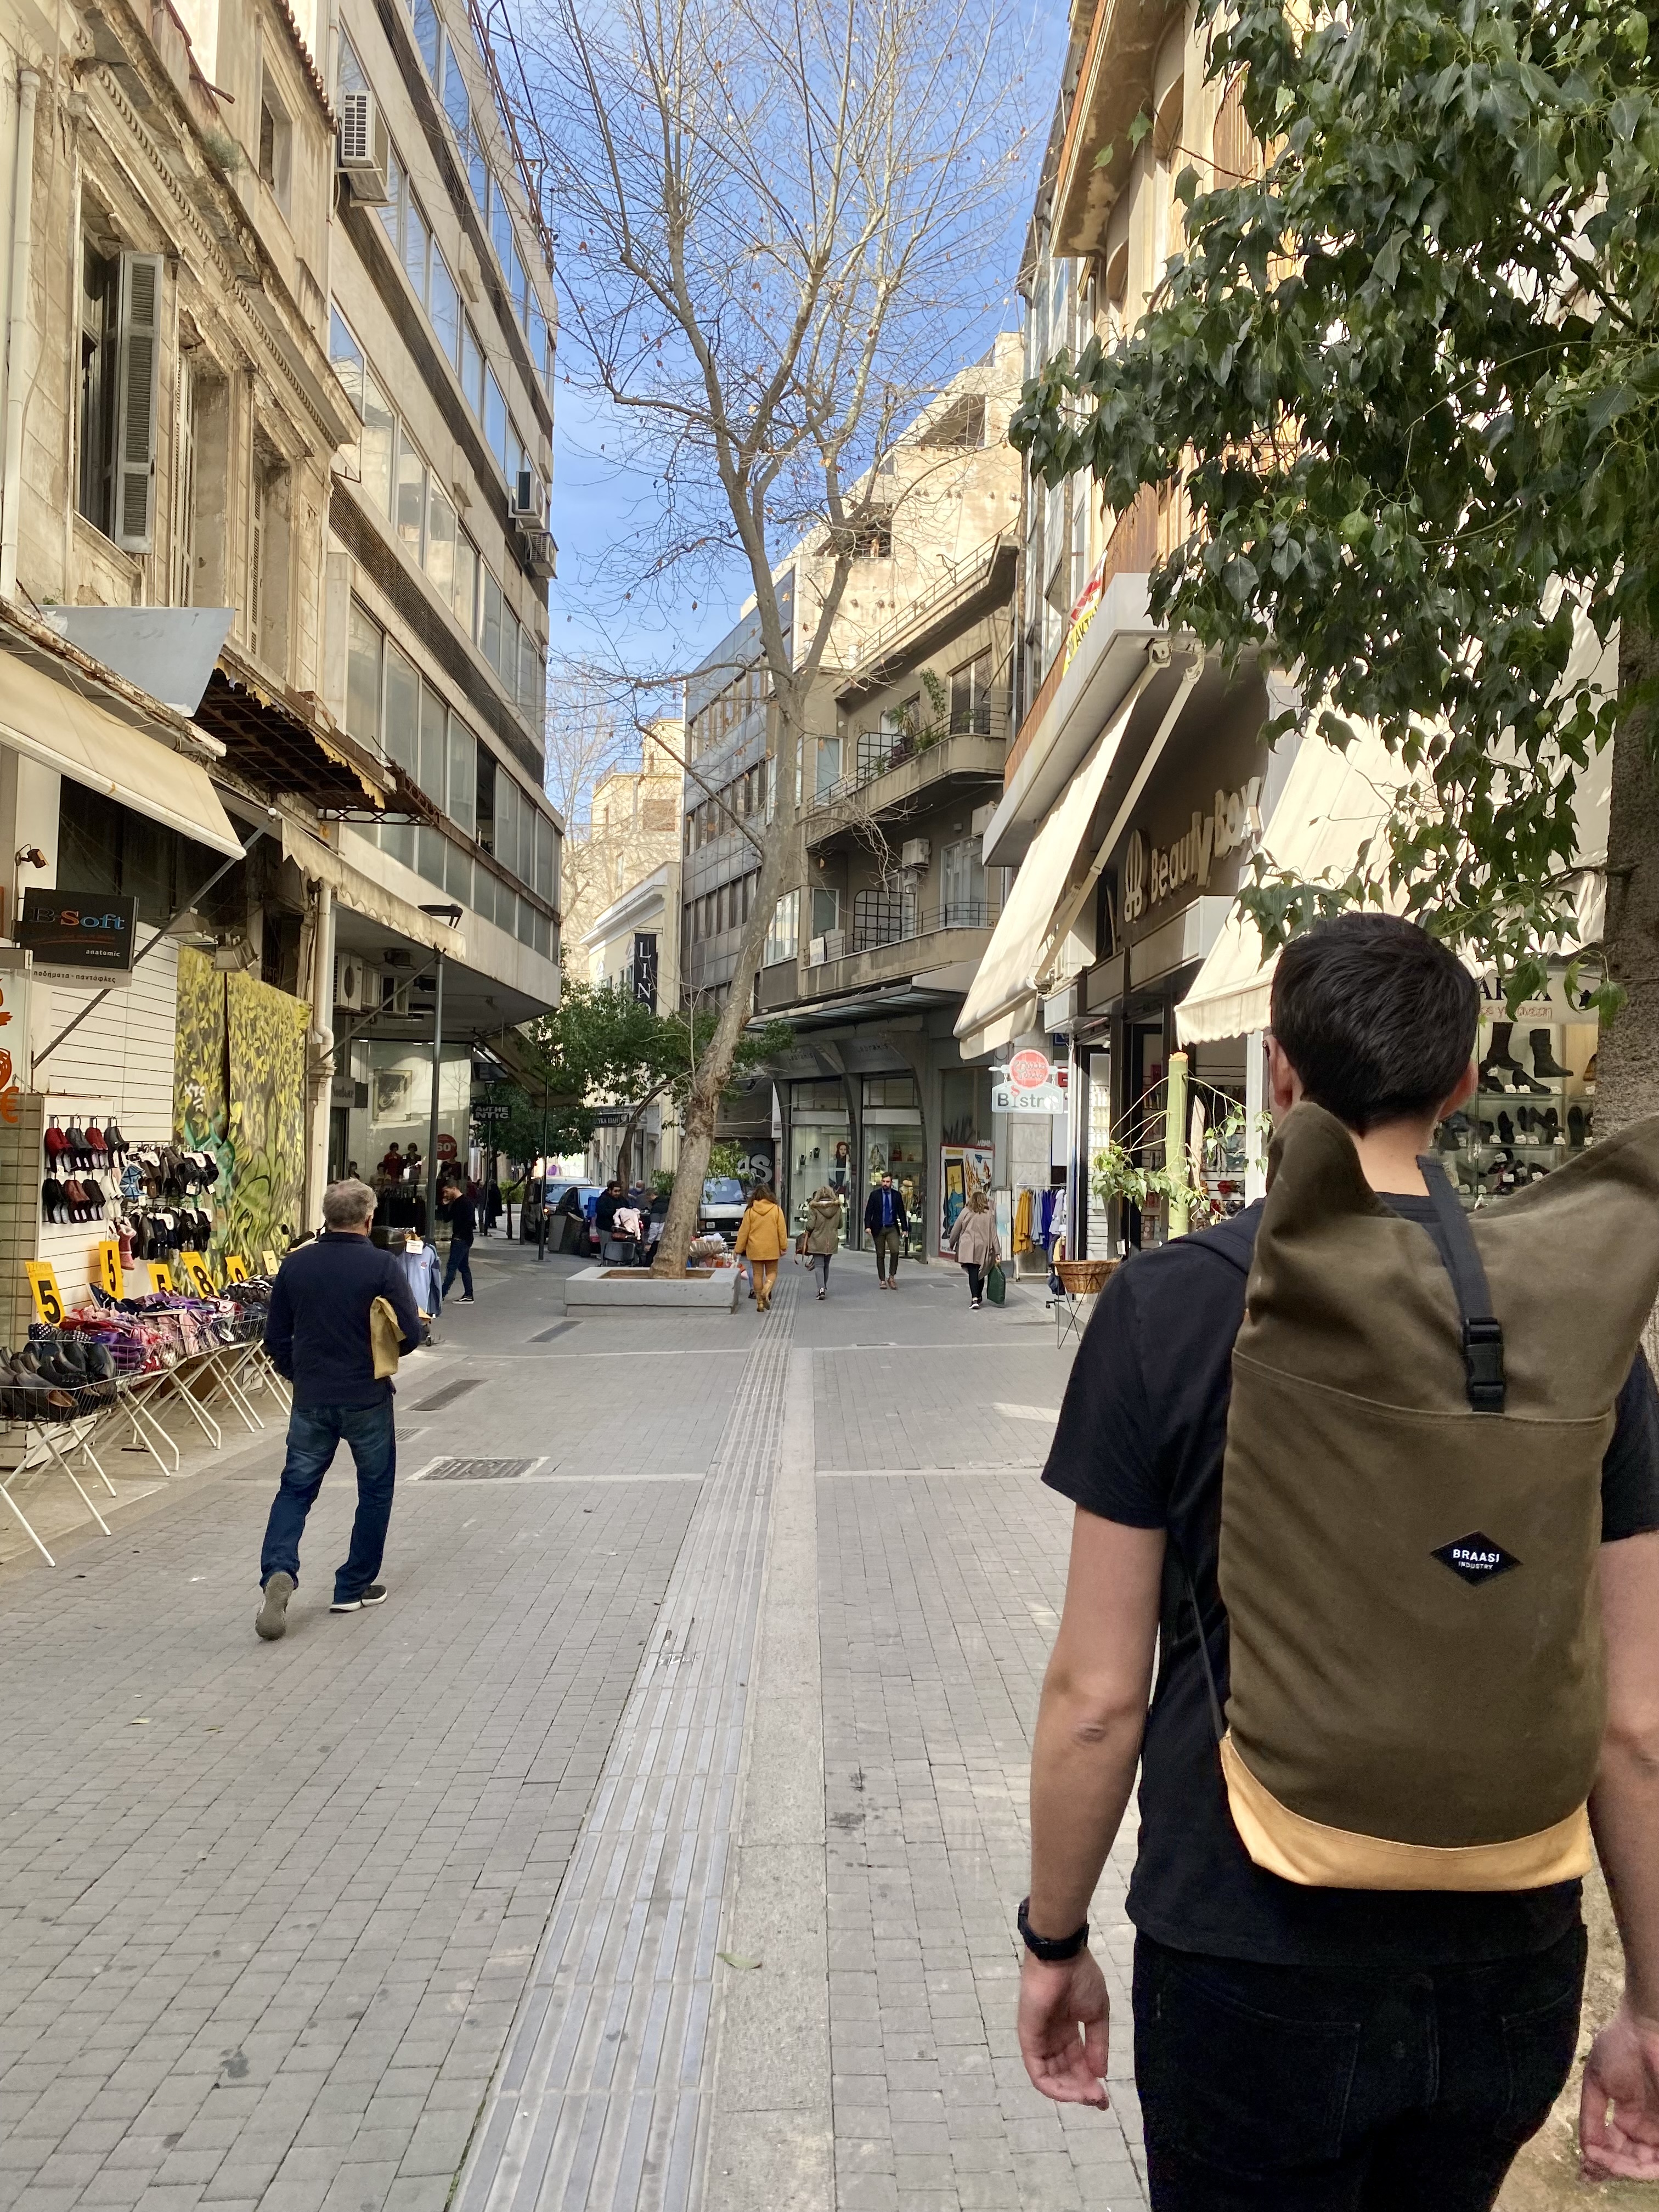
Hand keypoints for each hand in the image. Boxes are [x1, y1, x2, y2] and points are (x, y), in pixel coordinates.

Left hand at [1018, 1948, 1109, 2108]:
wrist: (1063, 1957)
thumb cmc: (1081, 1978)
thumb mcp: (1097, 2014)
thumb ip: (1098, 2045)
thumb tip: (1101, 2074)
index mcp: (1067, 2030)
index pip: (1077, 2063)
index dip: (1090, 2082)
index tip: (1105, 2099)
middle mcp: (1051, 2038)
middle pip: (1064, 2073)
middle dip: (1082, 2090)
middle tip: (1099, 2101)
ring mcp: (1038, 2039)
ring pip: (1051, 2077)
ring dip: (1071, 2091)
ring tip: (1090, 2097)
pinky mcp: (1028, 2039)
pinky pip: (1038, 2072)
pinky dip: (1055, 2087)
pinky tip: (1073, 2093)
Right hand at [1580, 1998, 1658, 2179]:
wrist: (1644, 2029)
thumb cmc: (1618, 2048)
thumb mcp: (1596, 2083)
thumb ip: (1591, 2118)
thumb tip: (1586, 2151)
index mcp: (1626, 2118)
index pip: (1614, 2149)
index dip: (1599, 2162)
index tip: (1583, 2172)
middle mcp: (1644, 2129)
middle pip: (1627, 2161)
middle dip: (1609, 2169)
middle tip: (1591, 2170)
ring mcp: (1658, 2131)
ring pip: (1642, 2165)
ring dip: (1622, 2169)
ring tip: (1604, 2164)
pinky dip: (1641, 2167)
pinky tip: (1620, 2163)